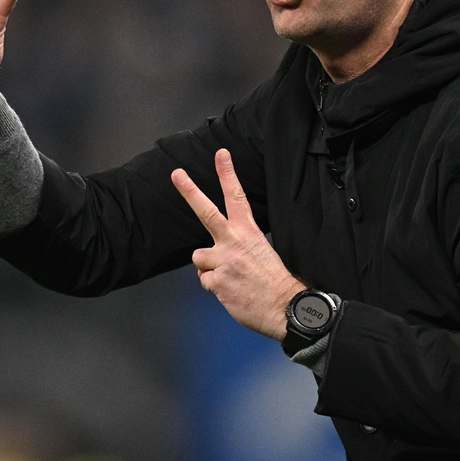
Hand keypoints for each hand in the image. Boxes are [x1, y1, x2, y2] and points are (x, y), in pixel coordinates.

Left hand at [171, 149, 304, 339]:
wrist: (283, 306)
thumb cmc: (274, 281)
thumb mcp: (262, 251)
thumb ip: (238, 245)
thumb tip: (220, 251)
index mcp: (248, 232)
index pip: (236, 197)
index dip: (228, 173)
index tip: (221, 154)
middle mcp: (233, 242)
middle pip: (206, 211)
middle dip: (190, 190)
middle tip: (177, 173)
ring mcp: (223, 261)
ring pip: (199, 257)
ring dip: (209, 266)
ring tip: (229, 276)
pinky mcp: (216, 281)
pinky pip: (205, 280)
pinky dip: (215, 286)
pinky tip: (231, 290)